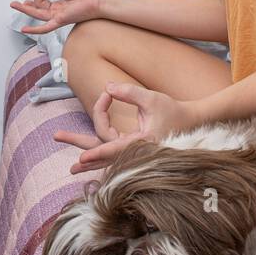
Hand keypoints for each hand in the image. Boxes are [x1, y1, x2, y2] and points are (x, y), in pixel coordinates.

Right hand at [10, 0, 107, 34]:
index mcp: (60, 5)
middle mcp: (58, 12)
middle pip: (37, 9)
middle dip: (25, 6)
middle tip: (14, 3)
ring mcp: (58, 17)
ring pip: (38, 15)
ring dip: (26, 10)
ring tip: (14, 5)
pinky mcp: (61, 20)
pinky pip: (45, 27)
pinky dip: (35, 29)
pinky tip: (25, 29)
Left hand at [53, 82, 203, 173]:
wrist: (190, 122)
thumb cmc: (173, 110)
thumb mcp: (152, 98)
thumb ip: (129, 92)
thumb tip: (107, 87)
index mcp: (141, 142)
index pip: (114, 148)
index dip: (97, 153)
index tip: (81, 159)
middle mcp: (136, 152)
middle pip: (104, 154)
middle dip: (83, 152)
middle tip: (64, 155)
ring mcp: (134, 153)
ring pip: (107, 156)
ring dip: (89, 159)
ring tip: (72, 168)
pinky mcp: (133, 150)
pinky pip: (112, 154)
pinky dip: (100, 156)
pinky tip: (88, 161)